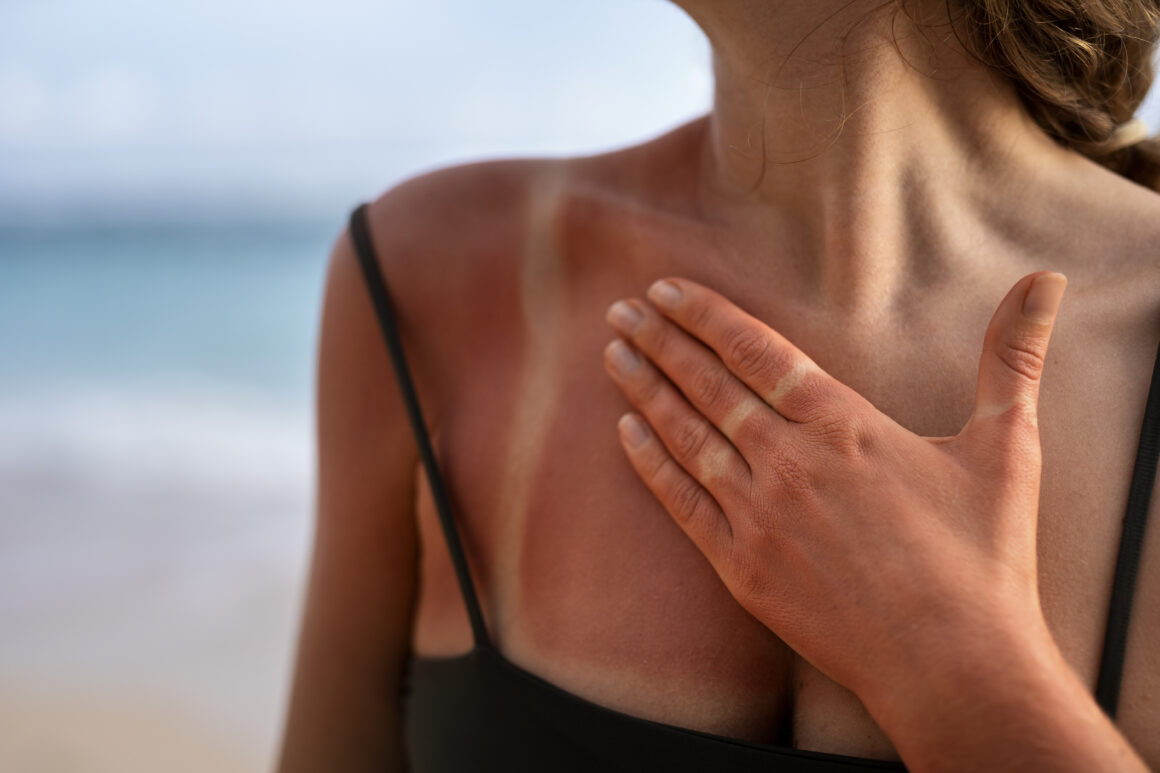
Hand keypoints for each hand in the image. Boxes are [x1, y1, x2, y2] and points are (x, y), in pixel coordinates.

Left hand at [601, 272, 1067, 708]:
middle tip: (620, 310)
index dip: (707, 316)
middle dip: (661, 342)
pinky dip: (650, 463)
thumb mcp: (1006, 446)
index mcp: (844, 426)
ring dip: (645, 390)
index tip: (666, 289)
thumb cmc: (983, 558)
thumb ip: (1012, 360)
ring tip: (612, 353)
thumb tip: (1044, 282)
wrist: (951, 664)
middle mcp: (789, 462)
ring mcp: (758, 515)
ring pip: (687, 435)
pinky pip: (682, 502)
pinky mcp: (741, 567)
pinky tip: (625, 432)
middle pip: (709, 386)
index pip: (757, 353)